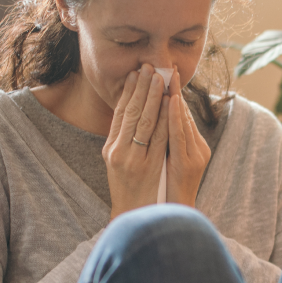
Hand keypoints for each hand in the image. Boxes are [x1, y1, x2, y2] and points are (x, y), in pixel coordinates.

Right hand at [105, 66, 167, 218]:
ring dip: (154, 97)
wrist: (133, 215)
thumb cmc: (128, 189)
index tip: (136, 73)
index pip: (120, 112)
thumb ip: (123, 140)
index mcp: (110, 147)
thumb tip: (130, 114)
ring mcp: (131, 158)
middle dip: (142, 88)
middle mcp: (118, 150)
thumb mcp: (118, 163)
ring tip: (160, 78)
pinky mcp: (146, 165)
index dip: (128, 91)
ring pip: (145, 121)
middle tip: (150, 67)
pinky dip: (165, 118)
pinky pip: (158, 137)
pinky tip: (170, 104)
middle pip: (131, 112)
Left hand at [159, 73, 210, 206]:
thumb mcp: (169, 165)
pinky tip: (172, 101)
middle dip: (174, 90)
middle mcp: (198, 150)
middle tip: (167, 67)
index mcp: (194, 148)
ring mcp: (195, 156)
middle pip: (183, 115)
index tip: (165, 75)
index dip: (174, 95)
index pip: (181, 117)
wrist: (173, 218)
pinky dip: (176, 117)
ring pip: (183, 122)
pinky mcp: (189, 163)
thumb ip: (168, 144)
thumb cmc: (167, 193)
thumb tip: (157, 124)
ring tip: (168, 77)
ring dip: (175, 97)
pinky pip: (180, 136)